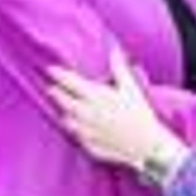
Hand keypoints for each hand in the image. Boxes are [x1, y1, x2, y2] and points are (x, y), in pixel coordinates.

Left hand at [48, 50, 181, 169]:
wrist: (145, 144)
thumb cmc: (139, 114)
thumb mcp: (131, 88)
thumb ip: (119, 68)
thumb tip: (114, 50)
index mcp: (94, 96)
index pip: (69, 82)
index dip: (58, 74)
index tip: (51, 69)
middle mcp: (85, 113)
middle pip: (62, 100)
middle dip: (56, 93)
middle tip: (52, 88)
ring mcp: (85, 131)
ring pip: (66, 120)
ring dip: (65, 112)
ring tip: (66, 108)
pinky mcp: (88, 145)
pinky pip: (76, 135)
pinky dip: (75, 129)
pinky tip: (79, 127)